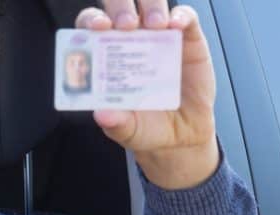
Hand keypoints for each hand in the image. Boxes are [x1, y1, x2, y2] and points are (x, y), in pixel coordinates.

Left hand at [75, 1, 219, 188]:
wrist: (182, 135)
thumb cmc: (146, 127)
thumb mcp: (129, 130)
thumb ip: (116, 123)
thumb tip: (101, 114)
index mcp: (107, 56)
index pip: (92, 28)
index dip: (91, 21)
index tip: (97, 27)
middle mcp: (131, 40)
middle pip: (120, 9)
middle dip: (120, 8)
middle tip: (126, 24)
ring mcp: (159, 37)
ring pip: (151, 6)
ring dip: (151, 8)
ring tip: (155, 25)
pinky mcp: (188, 40)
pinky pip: (185, 18)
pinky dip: (182, 16)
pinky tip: (177, 24)